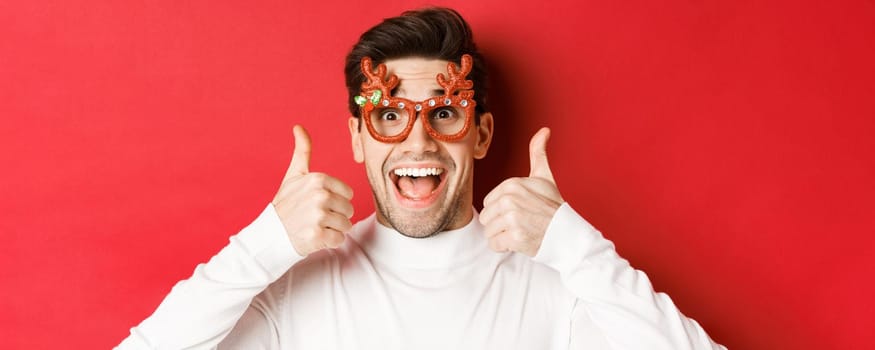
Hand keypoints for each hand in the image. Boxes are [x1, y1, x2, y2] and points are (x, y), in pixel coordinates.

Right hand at [272, 125, 353, 255]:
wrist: (271, 234)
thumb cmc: (286, 204)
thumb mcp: (294, 175)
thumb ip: (302, 151)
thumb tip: (298, 127)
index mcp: (318, 179)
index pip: (348, 194)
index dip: (336, 201)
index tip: (318, 203)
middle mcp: (319, 196)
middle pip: (349, 210)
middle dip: (336, 216)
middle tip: (316, 217)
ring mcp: (318, 216)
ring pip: (346, 225)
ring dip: (333, 230)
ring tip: (315, 227)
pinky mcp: (317, 235)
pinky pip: (339, 240)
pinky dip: (329, 242)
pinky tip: (315, 237)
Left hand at [479, 127, 563, 256]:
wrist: (568, 233)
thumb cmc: (553, 206)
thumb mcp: (544, 177)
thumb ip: (538, 153)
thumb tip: (544, 130)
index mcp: (512, 184)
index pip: (489, 203)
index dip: (502, 210)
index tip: (522, 211)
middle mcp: (510, 199)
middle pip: (486, 218)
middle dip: (501, 224)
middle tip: (521, 223)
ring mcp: (512, 219)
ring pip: (489, 232)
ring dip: (502, 236)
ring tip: (521, 232)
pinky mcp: (515, 238)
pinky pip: (495, 245)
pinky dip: (505, 248)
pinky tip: (519, 242)